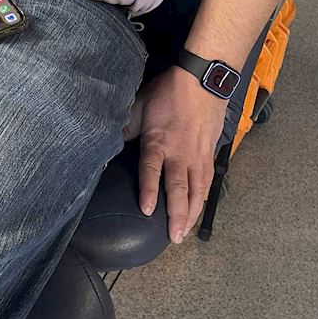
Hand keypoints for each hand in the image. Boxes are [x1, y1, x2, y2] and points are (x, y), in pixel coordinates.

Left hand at [128, 66, 227, 244]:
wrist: (203, 81)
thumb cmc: (169, 92)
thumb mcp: (139, 105)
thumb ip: (125, 127)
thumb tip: (108, 141)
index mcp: (159, 143)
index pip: (152, 171)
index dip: (149, 191)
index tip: (147, 210)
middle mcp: (180, 154)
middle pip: (179, 189)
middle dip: (176, 214)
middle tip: (173, 237)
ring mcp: (197, 156)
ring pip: (197, 190)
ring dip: (191, 212)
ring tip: (185, 231)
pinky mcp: (209, 153)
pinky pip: (207, 181)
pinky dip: (204, 198)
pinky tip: (200, 208)